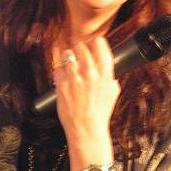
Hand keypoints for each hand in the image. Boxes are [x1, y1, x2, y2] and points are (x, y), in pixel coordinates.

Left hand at [53, 37, 120, 159]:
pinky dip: (60, 71)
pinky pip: (57, 68)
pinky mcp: (61, 84)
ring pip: (67, 54)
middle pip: (81, 46)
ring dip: (67, 58)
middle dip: (79, 49)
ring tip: (70, 65)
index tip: (92, 44)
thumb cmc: (99, 112)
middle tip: (79, 55)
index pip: (99, 43)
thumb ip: (110, 76)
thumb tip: (106, 66)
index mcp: (105, 73)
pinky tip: (64, 78)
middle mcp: (90, 72)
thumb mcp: (112, 92)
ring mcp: (74, 77)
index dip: (94, 42)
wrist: (86, 128)